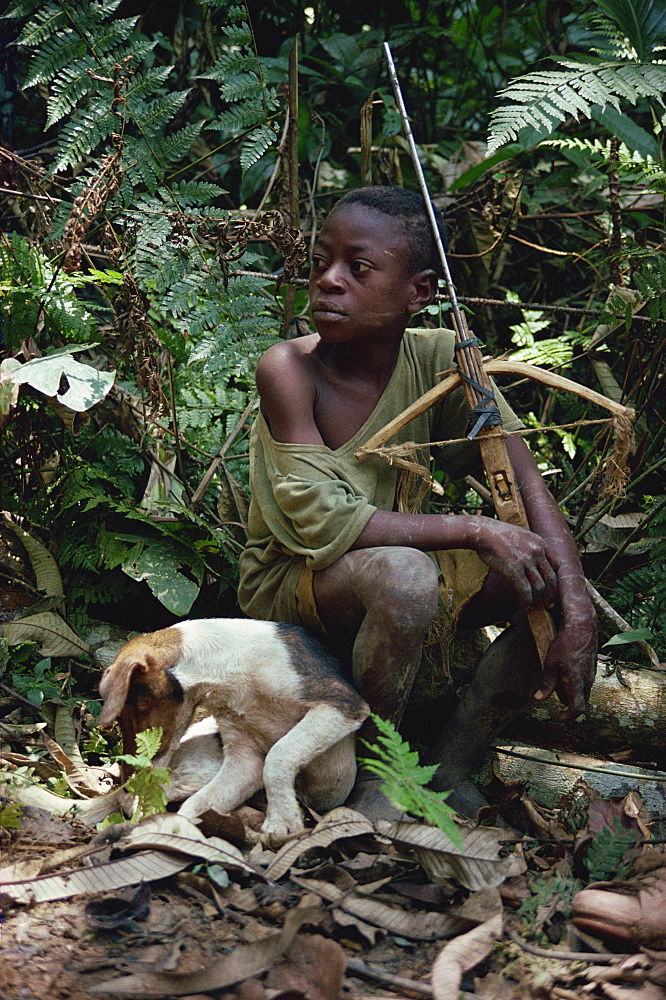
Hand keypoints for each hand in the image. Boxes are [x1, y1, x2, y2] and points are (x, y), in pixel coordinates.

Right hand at [468, 518, 559, 610]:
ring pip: (539, 586)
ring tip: (535, 606)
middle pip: (551, 578)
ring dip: (539, 600)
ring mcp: (526, 561)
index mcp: (541, 543)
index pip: (557, 564)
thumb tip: (536, 559)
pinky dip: (526, 600)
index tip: (551, 585)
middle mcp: (537, 552)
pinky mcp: (514, 570)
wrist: (484, 532)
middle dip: (551, 594)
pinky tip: (525, 606)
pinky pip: (525, 590)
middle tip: (550, 604)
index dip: (554, 576)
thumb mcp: (523, 535)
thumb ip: (533, 546)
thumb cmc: (500, 534)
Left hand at [534, 604, 597, 720]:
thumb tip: (539, 699)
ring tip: (558, 677)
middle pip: (579, 701)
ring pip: (582, 691)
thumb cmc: (565, 644)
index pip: (578, 709)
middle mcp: (587, 681)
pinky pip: (584, 682)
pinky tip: (565, 669)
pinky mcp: (592, 668)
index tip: (558, 718)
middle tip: (554, 694)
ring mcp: (592, 674)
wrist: (582, 627)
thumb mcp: (551, 664)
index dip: (568, 717)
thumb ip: (546, 684)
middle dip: (567, 703)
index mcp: (577, 683)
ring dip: (570, 691)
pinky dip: (574, 682)